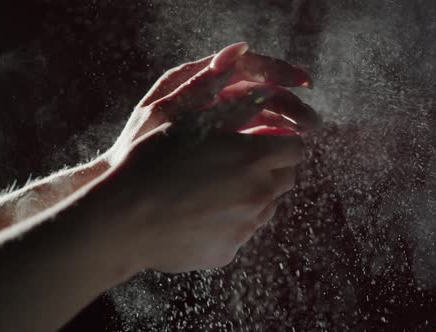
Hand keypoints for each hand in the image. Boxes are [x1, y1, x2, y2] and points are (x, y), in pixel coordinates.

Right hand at [91, 42, 320, 276]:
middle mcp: (257, 194)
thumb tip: (266, 96)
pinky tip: (199, 215)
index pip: (295, 148)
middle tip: (241, 164)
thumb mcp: (192, 123)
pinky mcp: (228, 251)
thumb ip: (236, 110)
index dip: (282, 142)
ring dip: (254, 195)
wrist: (123, 218)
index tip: (266, 142)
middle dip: (271, 169)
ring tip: (215, 189)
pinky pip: (242, 232)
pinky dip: (231, 222)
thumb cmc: (152, 162)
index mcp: (252, 158)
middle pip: (286, 179)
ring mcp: (245, 227)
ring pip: (268, 207)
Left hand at [107, 42, 320, 164]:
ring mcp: (218, 122)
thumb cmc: (139, 143)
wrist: (123, 181)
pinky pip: (251, 138)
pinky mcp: (222, 144)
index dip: (278, 71)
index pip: (247, 67)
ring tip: (304, 138)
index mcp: (200, 82)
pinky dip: (269, 141)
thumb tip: (238, 49)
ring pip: (260, 116)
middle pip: (260, 93)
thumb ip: (200, 81)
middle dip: (290, 104)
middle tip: (312, 123)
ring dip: (285, 124)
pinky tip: (283, 150)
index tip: (304, 83)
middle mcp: (212, 98)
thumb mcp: (167, 110)